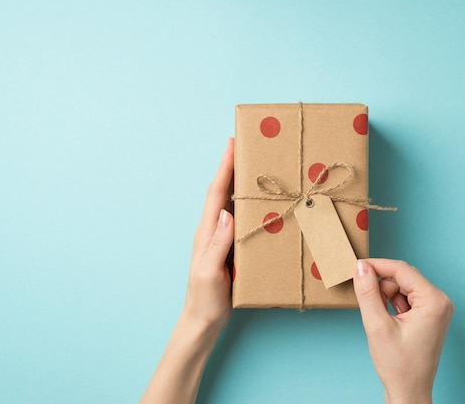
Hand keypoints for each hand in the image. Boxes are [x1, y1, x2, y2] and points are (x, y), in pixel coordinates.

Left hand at [140, 139, 234, 403]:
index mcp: (207, 232)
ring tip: (257, 166)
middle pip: (223, 192)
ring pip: (232, 203)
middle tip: (249, 147)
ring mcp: (221, 239)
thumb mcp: (209, 272)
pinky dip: (249, 205)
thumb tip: (227, 212)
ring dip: (241, 183)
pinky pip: (241, 220)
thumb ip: (218, 244)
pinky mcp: (231, 249)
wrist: (203, 321)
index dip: (224, 168)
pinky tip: (261, 204)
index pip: (216, 193)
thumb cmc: (204, 299)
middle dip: (233, 167)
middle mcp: (213, 230)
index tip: (232, 144)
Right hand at [353, 259, 453, 403]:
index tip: (356, 267)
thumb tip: (361, 268)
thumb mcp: (377, 326)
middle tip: (368, 303)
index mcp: (434, 301)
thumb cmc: (398, 366)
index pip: (402, 270)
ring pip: (403, 286)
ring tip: (381, 319)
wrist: (409, 392)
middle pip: (403, 277)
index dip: (377, 266)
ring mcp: (437, 308)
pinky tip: (387, 320)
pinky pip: (407, 297)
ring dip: (386, 296)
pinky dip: (392, 303)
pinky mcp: (430, 315)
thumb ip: (368, 293)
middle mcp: (440, 301)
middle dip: (382, 285)